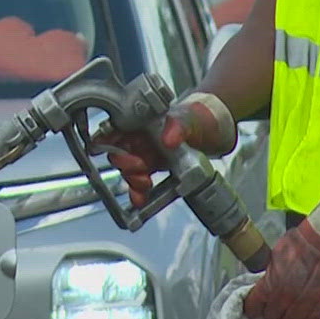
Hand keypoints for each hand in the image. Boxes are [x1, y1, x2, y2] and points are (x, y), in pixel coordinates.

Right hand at [93, 98, 228, 208]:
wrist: (213, 131)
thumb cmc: (197, 119)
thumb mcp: (190, 120)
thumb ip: (178, 127)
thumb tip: (168, 138)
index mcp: (140, 123)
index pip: (112, 130)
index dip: (106, 141)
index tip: (111, 150)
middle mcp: (139, 139)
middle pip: (118, 155)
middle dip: (126, 165)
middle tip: (141, 168)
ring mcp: (145, 155)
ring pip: (128, 172)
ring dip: (133, 182)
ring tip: (145, 184)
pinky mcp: (154, 170)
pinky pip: (140, 185)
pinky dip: (138, 195)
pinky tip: (141, 200)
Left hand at [243, 217, 319, 318]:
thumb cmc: (303, 240)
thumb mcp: (277, 251)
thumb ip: (271, 269)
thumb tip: (267, 278)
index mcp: (271, 281)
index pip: (255, 303)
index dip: (254, 309)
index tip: (254, 312)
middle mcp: (285, 296)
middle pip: (272, 317)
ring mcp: (304, 303)